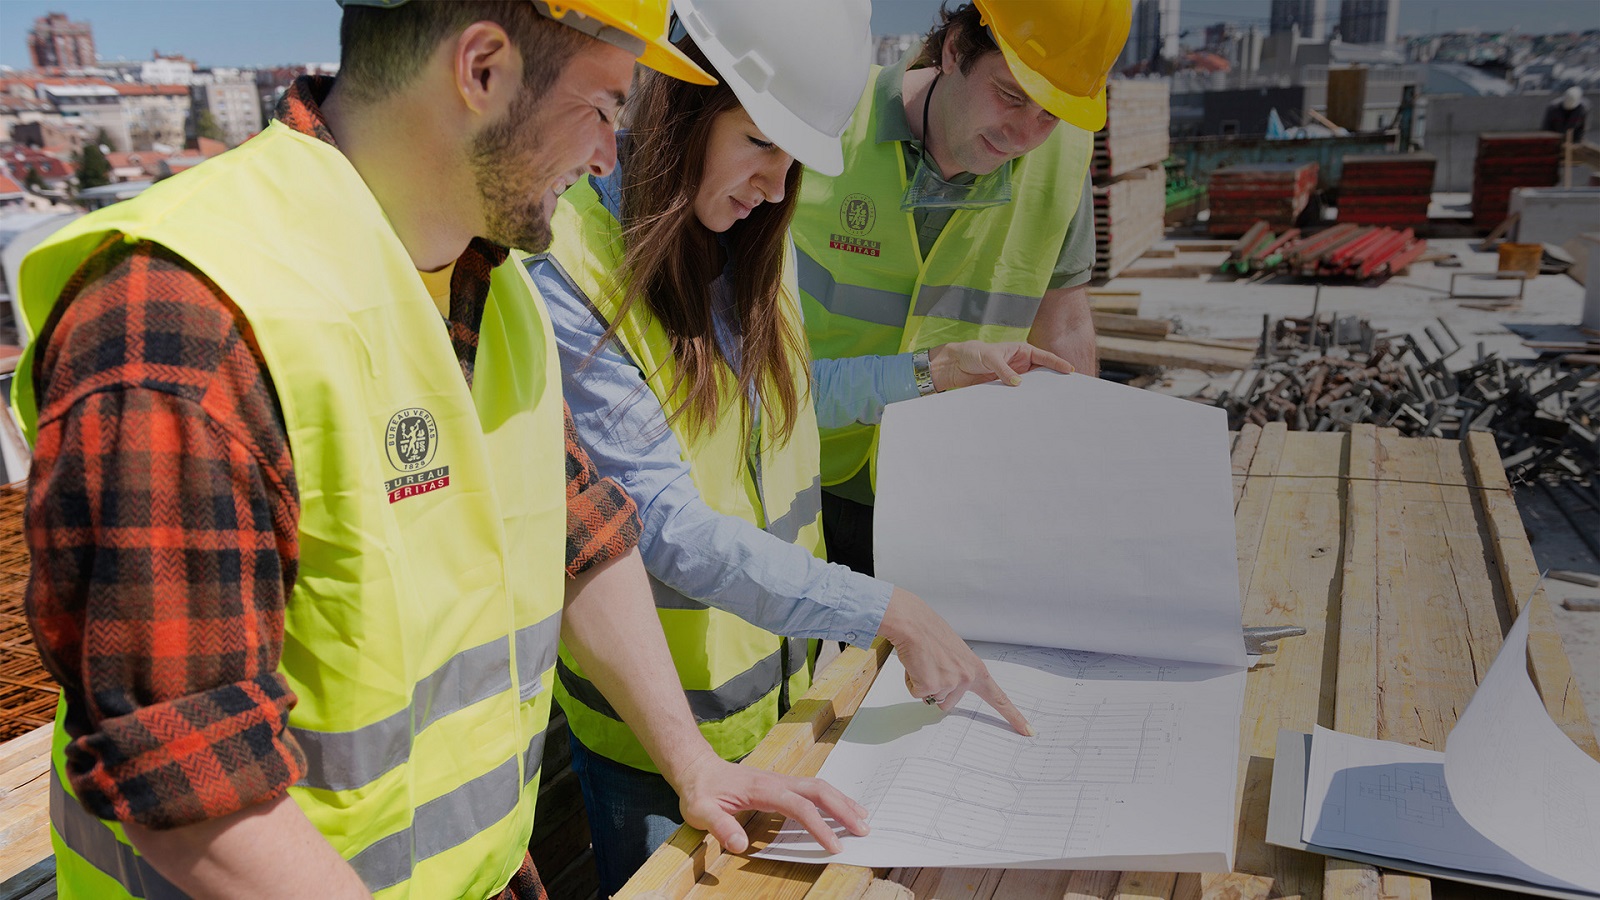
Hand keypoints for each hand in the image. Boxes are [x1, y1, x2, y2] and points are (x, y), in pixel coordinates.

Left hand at [670, 750, 870, 853]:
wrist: (696, 767)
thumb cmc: (700, 791)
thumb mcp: (701, 811)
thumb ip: (720, 827)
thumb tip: (740, 845)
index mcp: (763, 789)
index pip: (799, 807)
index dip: (818, 827)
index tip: (834, 846)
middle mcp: (778, 781)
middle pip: (819, 791)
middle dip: (843, 810)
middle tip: (864, 830)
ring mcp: (781, 780)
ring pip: (820, 787)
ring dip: (842, 801)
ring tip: (862, 818)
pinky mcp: (780, 784)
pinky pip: (812, 789)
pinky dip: (831, 798)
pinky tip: (840, 807)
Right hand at [877, 588, 1032, 734]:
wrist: (913, 623)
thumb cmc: (929, 633)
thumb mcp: (955, 654)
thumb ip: (959, 673)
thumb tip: (947, 688)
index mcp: (976, 669)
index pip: (999, 698)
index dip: (1014, 716)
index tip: (1028, 731)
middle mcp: (967, 678)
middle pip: (949, 703)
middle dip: (936, 689)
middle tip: (931, 666)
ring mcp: (951, 683)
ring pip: (933, 699)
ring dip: (924, 684)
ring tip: (923, 662)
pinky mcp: (932, 686)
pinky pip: (917, 693)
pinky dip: (912, 681)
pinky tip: (915, 664)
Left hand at [928, 341, 1073, 391]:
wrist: (954, 366)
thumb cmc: (973, 353)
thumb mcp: (990, 357)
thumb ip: (1004, 369)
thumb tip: (1018, 383)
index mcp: (1021, 351)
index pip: (1043, 357)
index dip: (1057, 363)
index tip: (1069, 370)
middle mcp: (1020, 364)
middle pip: (1042, 373)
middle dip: (1053, 380)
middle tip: (1066, 389)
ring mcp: (1013, 377)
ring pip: (1031, 386)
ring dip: (1038, 393)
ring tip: (1052, 402)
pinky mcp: (1005, 389)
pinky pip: (1017, 395)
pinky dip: (1023, 400)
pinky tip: (1030, 408)